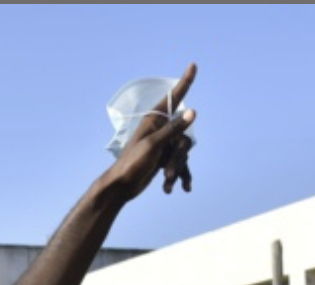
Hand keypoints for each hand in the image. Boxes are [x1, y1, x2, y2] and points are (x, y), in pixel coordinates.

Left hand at [103, 63, 196, 200]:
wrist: (121, 187)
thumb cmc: (132, 163)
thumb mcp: (153, 145)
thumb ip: (173, 129)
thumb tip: (192, 111)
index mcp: (154, 121)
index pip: (174, 98)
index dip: (185, 82)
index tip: (193, 65)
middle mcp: (160, 130)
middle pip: (183, 136)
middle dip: (178, 156)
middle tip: (167, 169)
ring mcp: (164, 144)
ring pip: (182, 152)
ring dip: (176, 169)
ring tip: (167, 183)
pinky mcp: (165, 159)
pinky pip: (181, 165)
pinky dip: (180, 177)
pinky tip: (181, 189)